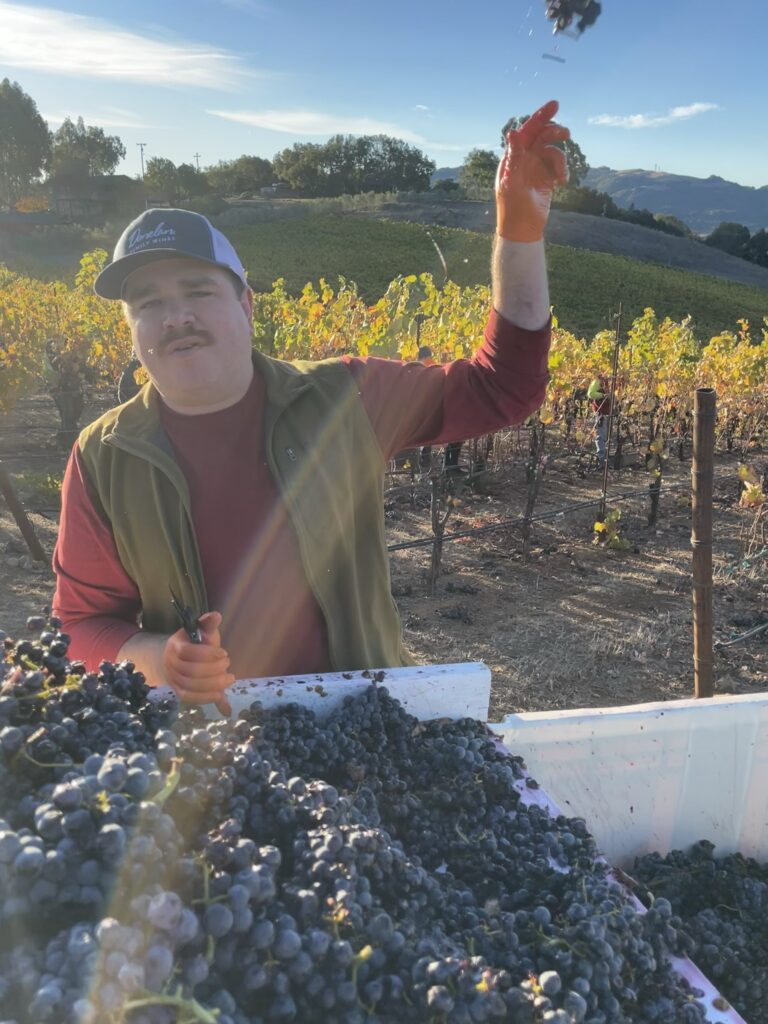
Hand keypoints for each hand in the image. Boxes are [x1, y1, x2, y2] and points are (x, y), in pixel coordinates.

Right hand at [163, 611, 233, 714]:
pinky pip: (188, 698)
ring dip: (213, 684)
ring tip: (229, 679)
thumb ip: (209, 623)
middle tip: (228, 664)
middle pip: (191, 671)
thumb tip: (216, 616)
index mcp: (175, 645)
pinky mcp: (177, 691)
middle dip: (214, 669)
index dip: (208, 654)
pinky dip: (204, 698)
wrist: (180, 657)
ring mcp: (172, 678)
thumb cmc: (195, 642)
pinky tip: (219, 695)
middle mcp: (170, 663)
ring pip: (191, 686)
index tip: (224, 653)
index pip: (189, 651)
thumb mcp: (202, 630)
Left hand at [496, 99, 569, 242]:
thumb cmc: (512, 208)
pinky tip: (561, 183)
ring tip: (560, 176)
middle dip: (554, 133)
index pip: (527, 130)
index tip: (556, 105)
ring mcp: (535, 168)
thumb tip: (512, 132)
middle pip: (542, 136)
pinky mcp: (546, 178)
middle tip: (567, 134)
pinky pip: (558, 165)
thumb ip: (515, 157)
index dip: (540, 117)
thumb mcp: (513, 182)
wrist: (522, 230)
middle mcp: (524, 159)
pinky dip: (563, 170)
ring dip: (560, 160)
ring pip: (553, 151)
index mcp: (512, 157)